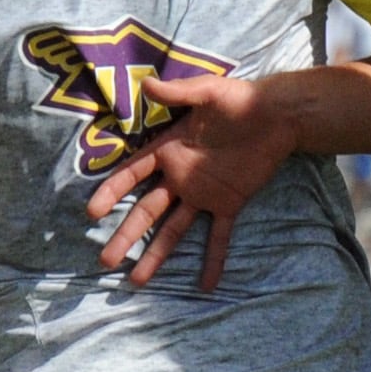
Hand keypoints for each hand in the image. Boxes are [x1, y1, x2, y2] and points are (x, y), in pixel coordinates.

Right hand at [87, 74, 292, 290]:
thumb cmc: (239, 99)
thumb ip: (177, 94)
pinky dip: (213, 260)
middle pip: (147, 211)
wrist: (277, 115)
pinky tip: (206, 285)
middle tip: (105, 259)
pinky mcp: (229, 203)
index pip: (132, 175)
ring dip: (156, 254)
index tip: (93, 212)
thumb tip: (146, 85)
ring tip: (138, 281)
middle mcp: (180, 177)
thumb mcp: (206, 91)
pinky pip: (219, 236)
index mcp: (169, 150)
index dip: (112, 191)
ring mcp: (203, 193)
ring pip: (174, 230)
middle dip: (126, 234)